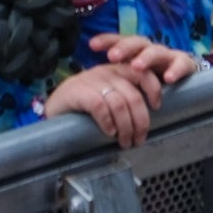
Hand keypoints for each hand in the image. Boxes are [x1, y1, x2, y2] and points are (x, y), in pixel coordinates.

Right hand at [44, 61, 162, 146]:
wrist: (56, 105)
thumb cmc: (86, 106)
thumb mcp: (109, 97)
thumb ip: (126, 100)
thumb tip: (147, 121)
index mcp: (118, 70)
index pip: (143, 74)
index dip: (154, 90)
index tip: (156, 108)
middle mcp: (107, 72)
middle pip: (134, 96)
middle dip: (140, 121)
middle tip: (139, 140)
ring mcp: (92, 80)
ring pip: (120, 104)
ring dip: (126, 127)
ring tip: (124, 141)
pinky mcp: (79, 91)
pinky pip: (100, 106)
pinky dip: (108, 122)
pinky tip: (109, 132)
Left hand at [91, 33, 198, 85]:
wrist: (184, 78)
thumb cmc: (151, 80)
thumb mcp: (132, 77)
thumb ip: (116, 79)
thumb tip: (90, 89)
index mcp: (136, 51)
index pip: (120, 41)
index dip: (107, 40)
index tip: (92, 45)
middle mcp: (150, 49)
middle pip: (137, 42)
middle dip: (124, 48)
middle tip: (112, 57)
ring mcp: (168, 55)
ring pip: (156, 51)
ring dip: (146, 58)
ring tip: (136, 67)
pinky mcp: (185, 63)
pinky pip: (181, 64)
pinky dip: (175, 70)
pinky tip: (168, 78)